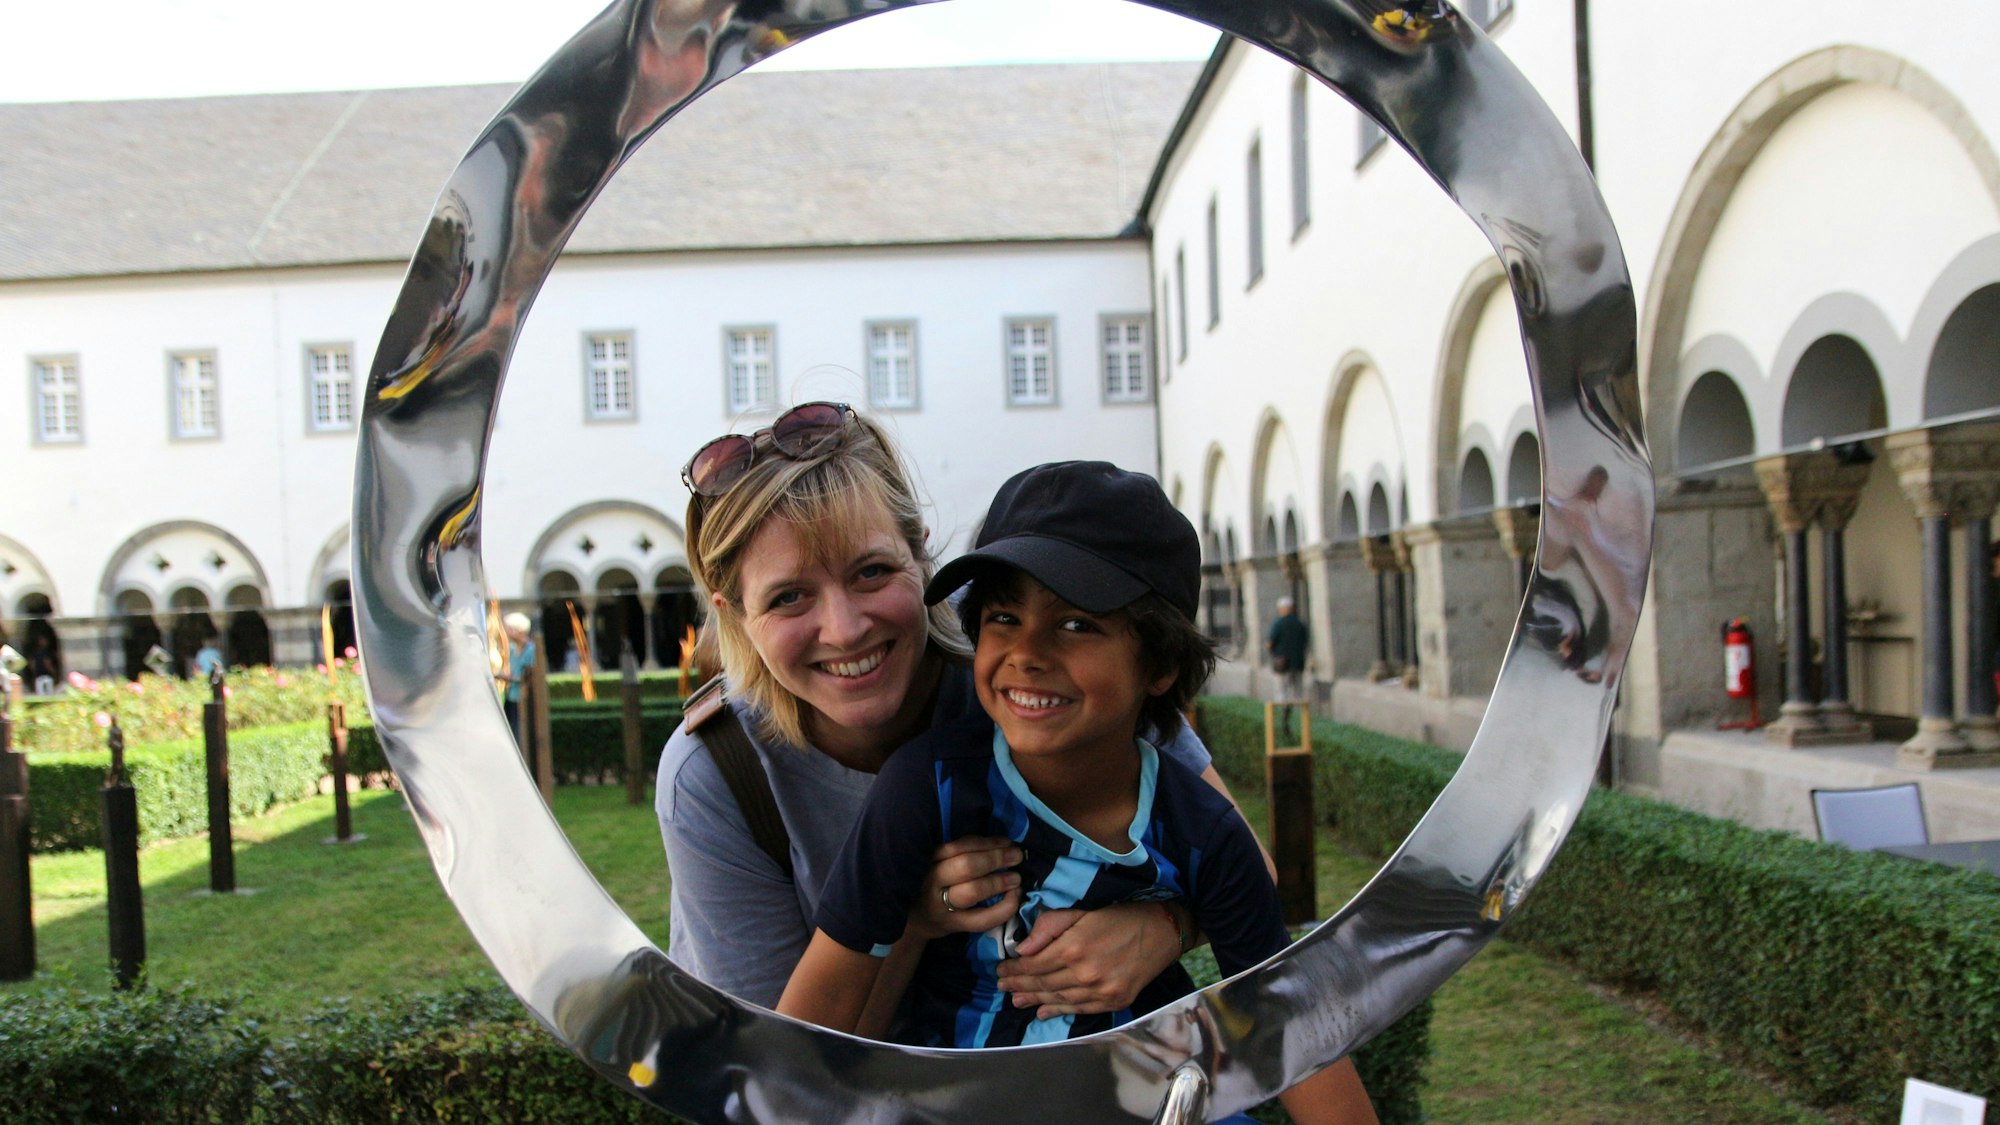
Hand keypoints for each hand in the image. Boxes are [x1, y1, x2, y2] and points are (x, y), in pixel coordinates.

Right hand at [910, 835, 1021, 939]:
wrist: (920, 918)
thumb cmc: (937, 883)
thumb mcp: (940, 862)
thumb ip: (963, 852)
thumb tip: (1003, 843)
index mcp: (931, 861)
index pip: (956, 847)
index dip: (985, 843)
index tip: (1006, 841)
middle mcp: (934, 882)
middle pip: (965, 866)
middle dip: (995, 858)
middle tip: (1016, 856)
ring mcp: (944, 906)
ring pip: (972, 891)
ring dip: (999, 882)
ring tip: (1016, 878)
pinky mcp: (956, 926)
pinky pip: (983, 919)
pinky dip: (1005, 907)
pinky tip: (1015, 897)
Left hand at [995, 900, 1180, 1018]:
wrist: (1163, 931)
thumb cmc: (1120, 916)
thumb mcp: (1082, 911)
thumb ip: (1049, 928)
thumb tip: (1023, 949)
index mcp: (1073, 948)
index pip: (1033, 965)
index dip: (1014, 970)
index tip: (1001, 970)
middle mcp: (1084, 974)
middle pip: (1042, 985)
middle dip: (1019, 986)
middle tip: (1002, 987)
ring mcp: (1100, 992)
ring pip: (1058, 1000)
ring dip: (1034, 1001)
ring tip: (1016, 1001)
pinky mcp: (1114, 1002)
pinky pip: (1079, 1010)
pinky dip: (1059, 1012)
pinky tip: (1043, 1012)